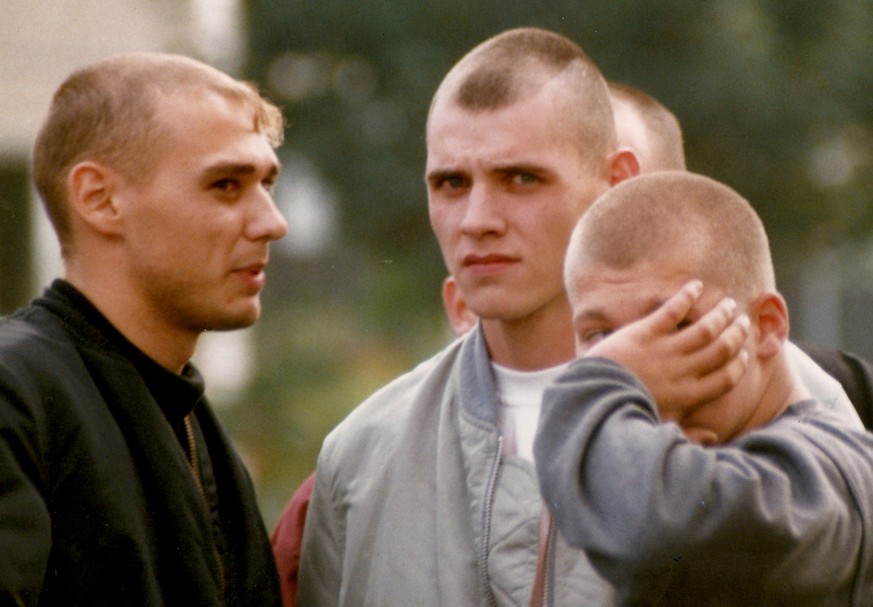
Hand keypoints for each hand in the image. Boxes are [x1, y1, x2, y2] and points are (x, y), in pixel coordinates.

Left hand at [584, 280, 750, 422]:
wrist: (592, 397)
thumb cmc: (623, 415)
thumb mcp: (658, 430)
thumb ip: (687, 435)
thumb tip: (712, 439)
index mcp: (688, 396)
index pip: (726, 379)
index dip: (739, 364)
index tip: (745, 353)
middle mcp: (683, 371)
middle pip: (721, 350)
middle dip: (736, 334)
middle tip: (744, 321)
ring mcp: (665, 350)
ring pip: (704, 328)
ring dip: (720, 314)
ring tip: (729, 303)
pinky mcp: (644, 332)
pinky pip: (673, 310)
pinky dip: (687, 296)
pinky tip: (697, 285)